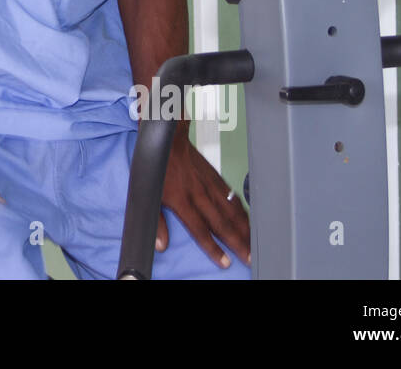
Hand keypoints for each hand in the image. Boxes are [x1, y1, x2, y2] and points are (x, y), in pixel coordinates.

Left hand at [156, 135, 250, 267]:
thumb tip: (160, 244)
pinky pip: (231, 195)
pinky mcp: (215, 176)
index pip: (200, 230)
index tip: (225, 261)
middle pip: (222, 223)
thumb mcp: (146, 194)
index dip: (213, 248)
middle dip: (237, 243)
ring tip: (253, 243)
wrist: (167, 138)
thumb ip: (155, 222)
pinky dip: (241, 209)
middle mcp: (199, 194)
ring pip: (230, 210)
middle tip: (250, 258)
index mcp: (182, 200)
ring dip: (243, 228)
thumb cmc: (155, 164)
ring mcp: (209, 184)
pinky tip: (247, 218)